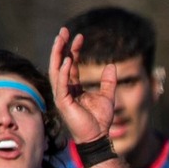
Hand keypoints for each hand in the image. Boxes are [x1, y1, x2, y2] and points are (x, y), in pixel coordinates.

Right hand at [48, 28, 117, 145]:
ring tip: (61, 39)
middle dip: (61, 46)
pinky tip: (68, 59)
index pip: (71, 64)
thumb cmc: (100, 119)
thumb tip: (112, 65)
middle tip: (64, 31)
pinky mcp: (62, 102)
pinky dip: (64, 71)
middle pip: (60, 63)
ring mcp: (61, 95)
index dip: (74, 50)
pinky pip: (61, 83)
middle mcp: (65, 89)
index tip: (80, 36)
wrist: (98, 136)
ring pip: (56, 70)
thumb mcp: (107, 96)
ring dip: (58, 54)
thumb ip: (108, 81)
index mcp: (73, 87)